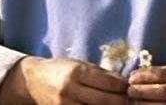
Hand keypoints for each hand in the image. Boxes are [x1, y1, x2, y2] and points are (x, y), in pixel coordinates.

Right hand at [0, 56, 128, 104]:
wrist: (33, 81)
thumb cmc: (60, 69)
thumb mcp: (81, 64)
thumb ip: (102, 74)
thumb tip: (125, 82)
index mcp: (77, 72)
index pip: (109, 83)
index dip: (124, 87)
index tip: (132, 88)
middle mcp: (70, 89)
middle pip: (105, 101)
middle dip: (122, 102)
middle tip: (132, 101)